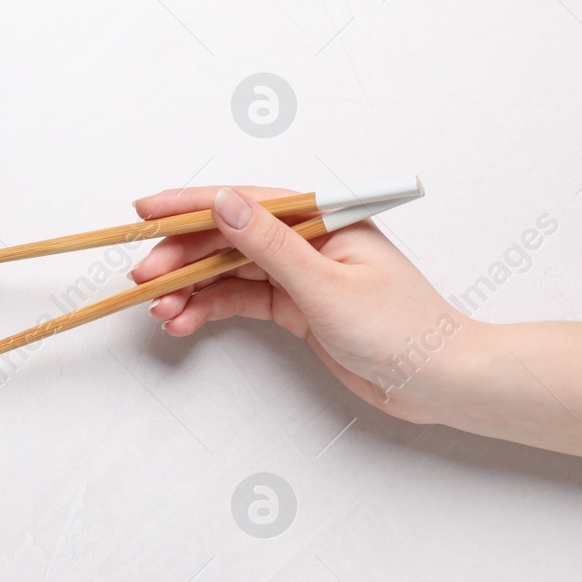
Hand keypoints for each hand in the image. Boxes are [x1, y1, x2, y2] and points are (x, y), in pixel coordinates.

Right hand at [129, 186, 478, 421]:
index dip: (192, 204)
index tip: (147, 210)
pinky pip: (241, 299)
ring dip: (190, 288)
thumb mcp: (326, 285)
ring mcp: (300, 274)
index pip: (246, 201)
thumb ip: (270, 245)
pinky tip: (185, 321)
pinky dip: (210, 309)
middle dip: (182, 255)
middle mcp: (308, 240)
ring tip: (160, 310)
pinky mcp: (296, 308)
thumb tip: (225, 203)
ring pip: (229, 270)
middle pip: (230, 236)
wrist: (437, 381)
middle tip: (144, 276)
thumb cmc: (403, 330)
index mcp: (324, 218)